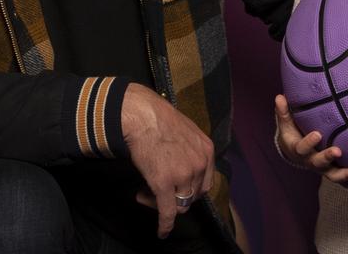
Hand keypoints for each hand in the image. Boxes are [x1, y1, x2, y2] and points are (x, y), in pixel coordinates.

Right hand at [121, 83, 213, 237]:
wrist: (140, 115)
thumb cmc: (157, 118)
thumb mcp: (186, 130)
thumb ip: (190, 149)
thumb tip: (181, 161)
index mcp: (206, 151)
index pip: (205, 182)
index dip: (191, 189)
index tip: (177, 189)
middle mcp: (199, 164)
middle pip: (193, 195)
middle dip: (176, 196)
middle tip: (156, 190)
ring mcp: (183, 175)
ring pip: (179, 204)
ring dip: (164, 203)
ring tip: (146, 194)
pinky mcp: (164, 184)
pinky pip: (167, 212)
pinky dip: (165, 225)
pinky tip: (162, 232)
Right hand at [274, 95, 347, 187]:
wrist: (297, 153)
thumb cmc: (294, 133)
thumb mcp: (287, 123)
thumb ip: (284, 112)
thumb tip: (279, 97)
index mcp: (299, 150)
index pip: (301, 149)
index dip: (309, 142)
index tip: (317, 133)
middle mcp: (312, 162)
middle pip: (318, 164)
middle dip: (327, 158)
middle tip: (338, 151)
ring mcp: (324, 169)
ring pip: (334, 176)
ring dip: (346, 175)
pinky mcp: (334, 172)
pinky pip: (344, 182)